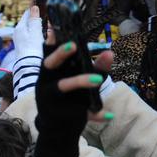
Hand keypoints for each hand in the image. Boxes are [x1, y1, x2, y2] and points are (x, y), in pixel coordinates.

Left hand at [13, 7, 44, 60]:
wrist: (28, 65)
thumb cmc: (32, 48)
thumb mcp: (35, 32)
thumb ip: (35, 20)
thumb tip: (34, 7)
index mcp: (20, 27)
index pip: (27, 13)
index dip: (35, 9)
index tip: (42, 5)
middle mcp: (17, 32)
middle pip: (29, 21)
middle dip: (37, 18)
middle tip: (46, 17)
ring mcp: (19, 39)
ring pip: (30, 28)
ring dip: (38, 26)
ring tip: (46, 26)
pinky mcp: (23, 45)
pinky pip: (30, 35)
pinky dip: (37, 34)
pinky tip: (42, 36)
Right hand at [33, 30, 111, 156]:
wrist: (57, 127)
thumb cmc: (68, 97)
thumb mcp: (80, 80)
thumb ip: (95, 67)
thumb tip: (110, 52)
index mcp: (49, 71)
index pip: (49, 52)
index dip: (52, 41)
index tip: (57, 29)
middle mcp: (46, 82)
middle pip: (49, 64)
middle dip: (60, 54)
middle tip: (75, 45)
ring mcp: (50, 98)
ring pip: (63, 86)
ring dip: (79, 81)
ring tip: (98, 80)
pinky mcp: (59, 113)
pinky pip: (78, 111)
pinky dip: (94, 113)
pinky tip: (108, 115)